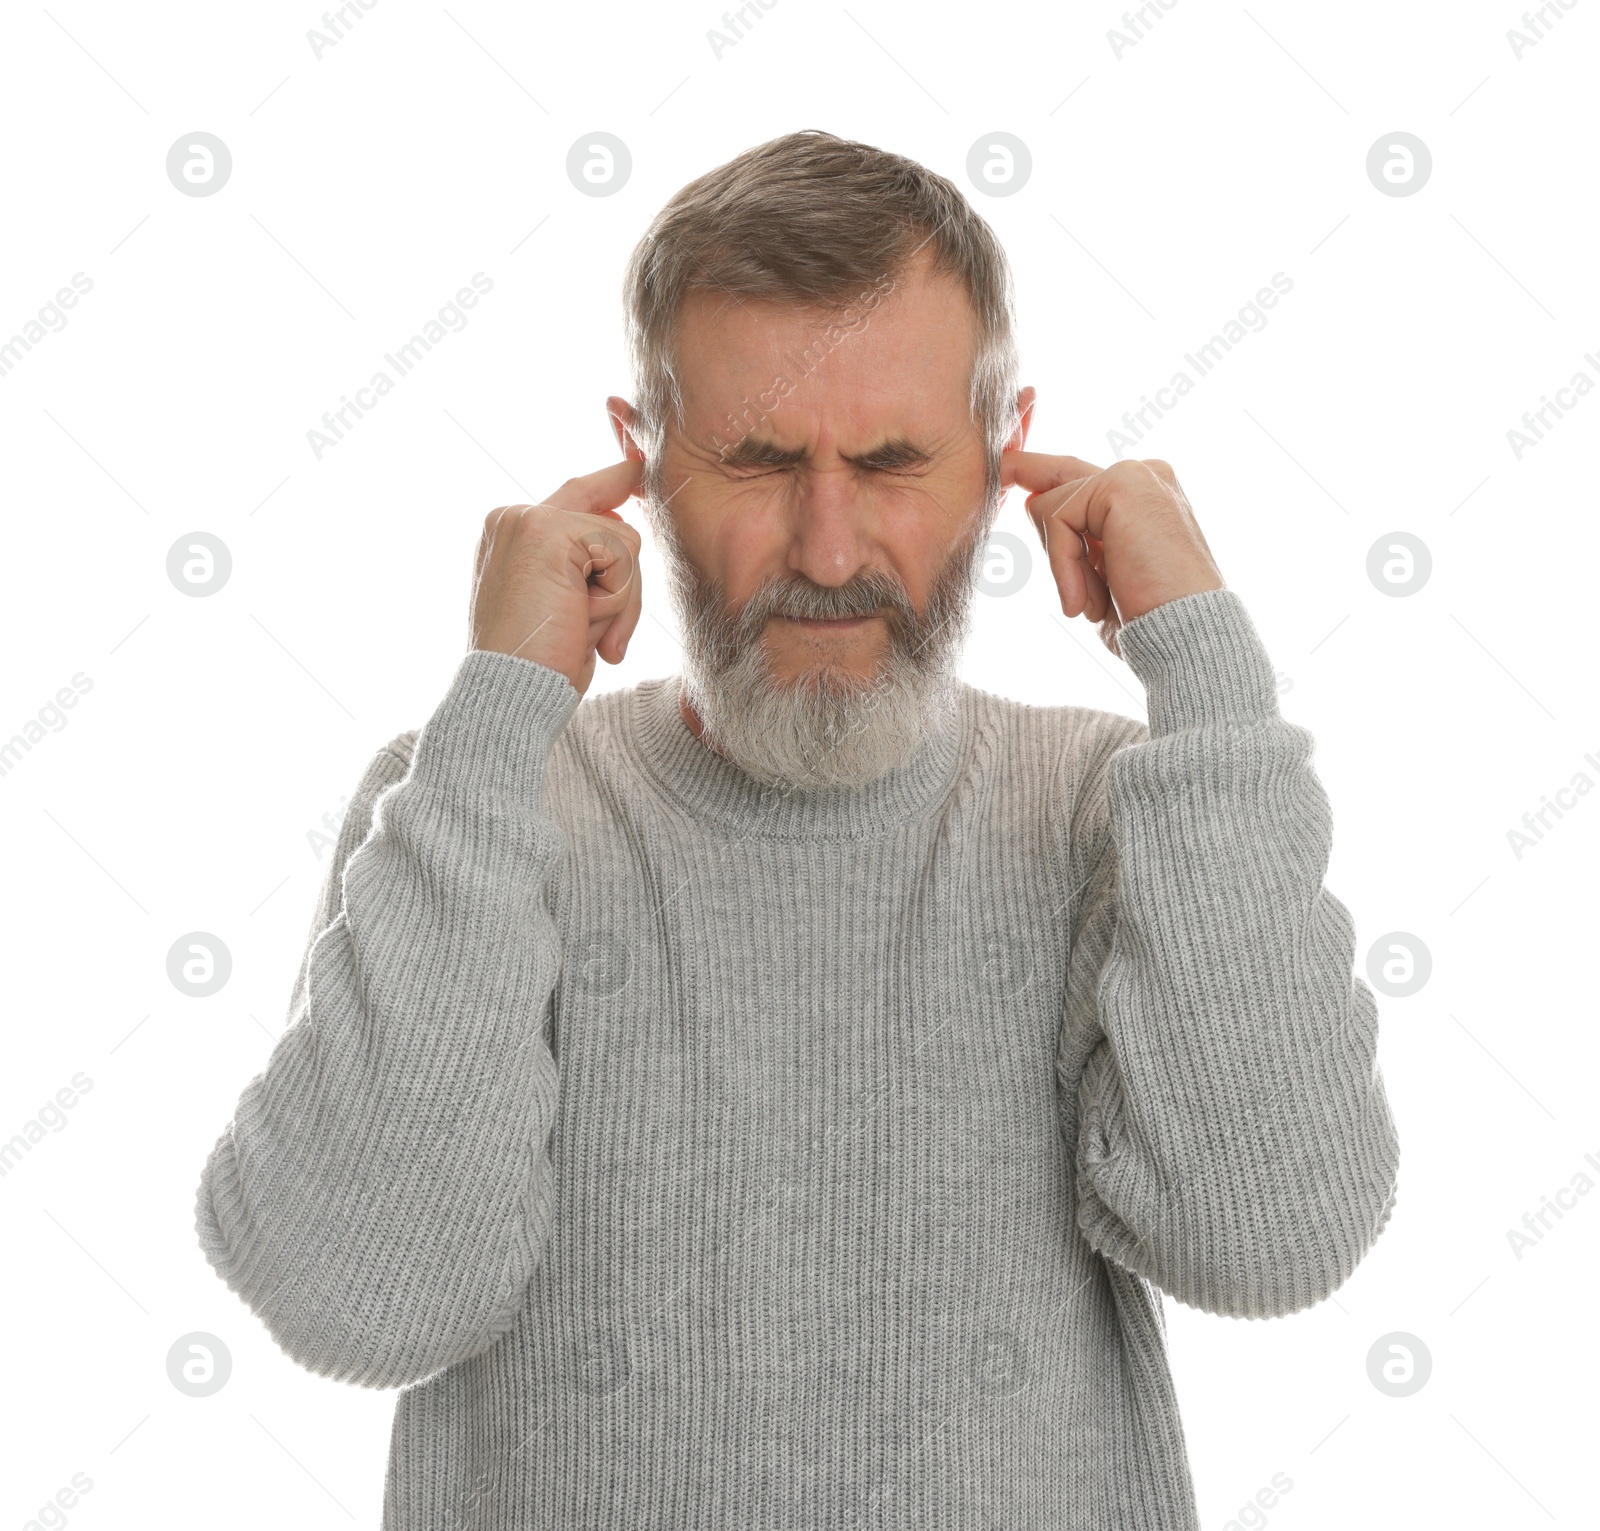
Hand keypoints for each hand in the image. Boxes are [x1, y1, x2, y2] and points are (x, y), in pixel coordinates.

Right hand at [468, 458, 644, 697]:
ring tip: (576, 631)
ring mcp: (530, 520)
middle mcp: (514, 518)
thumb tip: (622, 519)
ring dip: (619, 601)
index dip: (614, 481)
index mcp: (511, 536)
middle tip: (588, 633)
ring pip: (625, 543)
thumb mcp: (565, 608)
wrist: (508, 696)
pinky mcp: (550, 531)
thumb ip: (584, 565)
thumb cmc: (538, 668)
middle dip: (622, 587)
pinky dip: (618, 601)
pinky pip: (624, 556)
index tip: (640, 462)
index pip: (577, 496)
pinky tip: (578, 623)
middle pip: (612, 527)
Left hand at [1001, 451, 1224, 657]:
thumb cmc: (1148, 616)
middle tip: (1082, 601)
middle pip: (1054, 488)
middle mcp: (1143, 474)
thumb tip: (1032, 500)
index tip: (1004, 463)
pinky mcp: (1122, 484)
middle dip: (1056, 549)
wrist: (1187, 636)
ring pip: (1050, 507)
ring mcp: (1135, 474)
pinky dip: (1063, 565)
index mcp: (1142, 494)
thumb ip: (1076, 535)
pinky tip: (1085, 601)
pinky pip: (1058, 519)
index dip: (1035, 471)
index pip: (1074, 476)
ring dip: (1065, 567)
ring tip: (1096, 604)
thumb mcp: (1102, 571)